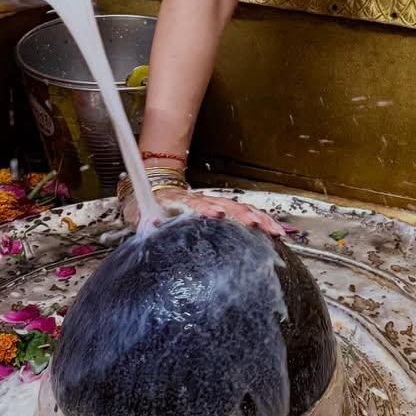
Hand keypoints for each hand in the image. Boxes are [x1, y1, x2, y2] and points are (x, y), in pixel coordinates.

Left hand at [121, 183, 284, 236]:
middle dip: (242, 214)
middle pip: (226, 204)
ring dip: (257, 218)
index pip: (196, 204)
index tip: (218, 214)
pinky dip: (262, 220)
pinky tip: (275, 230)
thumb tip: (149, 224)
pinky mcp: (223, 208)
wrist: (156, 185)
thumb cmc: (148, 204)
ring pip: (240, 208)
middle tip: (257, 225)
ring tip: (274, 230)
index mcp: (181, 201)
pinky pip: (245, 213)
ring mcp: (215, 203)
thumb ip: (144, 219)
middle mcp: (202, 200)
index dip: (207, 209)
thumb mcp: (139, 212)